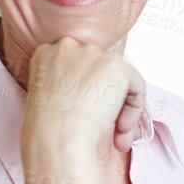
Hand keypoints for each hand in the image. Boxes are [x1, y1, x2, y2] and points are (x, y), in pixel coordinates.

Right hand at [24, 37, 146, 153]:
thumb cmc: (49, 129)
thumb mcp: (51, 98)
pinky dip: (134, 108)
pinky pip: (136, 85)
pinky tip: (122, 129)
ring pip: (118, 79)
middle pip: (99, 70)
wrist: (56, 138)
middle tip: (104, 127)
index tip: (84, 116)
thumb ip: (69, 85)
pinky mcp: (115, 65)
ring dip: (120, 108)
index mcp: (46, 53)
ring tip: (116, 134)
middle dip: (104, 100)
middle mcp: (68, 46)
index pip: (77, 66)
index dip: (85, 93)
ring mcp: (92, 53)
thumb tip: (97, 93)